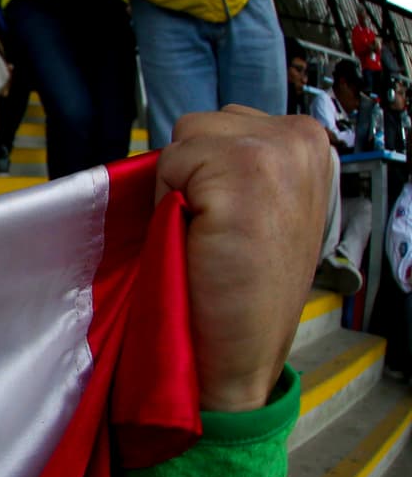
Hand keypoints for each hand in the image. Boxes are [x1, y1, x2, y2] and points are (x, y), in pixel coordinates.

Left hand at [156, 107, 330, 411]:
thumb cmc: (241, 288)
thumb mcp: (257, 206)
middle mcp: (301, 136)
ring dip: (176, 186)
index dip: (203, 173)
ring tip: (204, 234)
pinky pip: (170, 164)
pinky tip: (201, 238)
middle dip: (189, 175)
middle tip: (211, 231)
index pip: (221, 127)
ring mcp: (277, 147)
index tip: (223, 219)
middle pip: (198, 127)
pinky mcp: (245, 165)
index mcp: (307, 143)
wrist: (239, 350)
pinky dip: (168, 201)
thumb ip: (237, 166)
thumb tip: (192, 146)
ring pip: (182, 142)